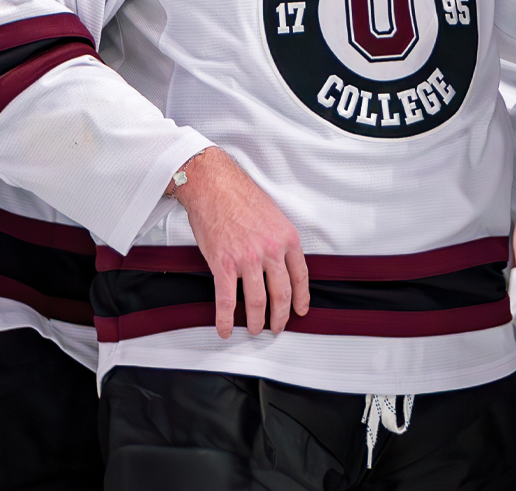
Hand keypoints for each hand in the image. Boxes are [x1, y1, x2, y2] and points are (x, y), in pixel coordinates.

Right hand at [169, 147, 310, 338]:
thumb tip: (282, 263)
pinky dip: (225, 319)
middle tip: (277, 328)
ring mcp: (247, 260)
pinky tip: (225, 329)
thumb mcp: (274, 216)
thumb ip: (280, 240)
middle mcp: (271, 251)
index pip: (301, 276)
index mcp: (287, 238)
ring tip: (255, 330)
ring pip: (257, 301)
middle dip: (280, 316)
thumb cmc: (241, 196)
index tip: (300, 310)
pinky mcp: (223, 265)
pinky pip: (226, 300)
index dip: (301, 298)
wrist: (214, 186)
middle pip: (281, 293)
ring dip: (256, 321)